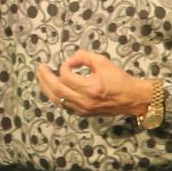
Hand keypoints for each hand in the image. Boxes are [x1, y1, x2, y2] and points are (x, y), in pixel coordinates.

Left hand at [35, 48, 153, 117]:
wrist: (131, 98)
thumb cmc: (119, 79)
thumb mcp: (103, 62)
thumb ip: (84, 57)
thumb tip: (70, 59)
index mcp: (90, 88)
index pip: (66, 77)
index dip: (64, 67)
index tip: (69, 63)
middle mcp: (84, 101)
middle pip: (56, 90)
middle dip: (45, 78)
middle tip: (40, 68)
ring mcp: (82, 109)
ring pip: (57, 100)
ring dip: (46, 88)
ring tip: (41, 77)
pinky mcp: (82, 113)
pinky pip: (63, 105)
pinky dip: (55, 95)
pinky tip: (52, 88)